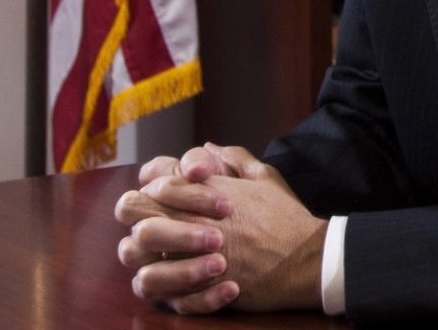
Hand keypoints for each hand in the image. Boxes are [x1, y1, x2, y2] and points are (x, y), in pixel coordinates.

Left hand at [116, 144, 326, 314]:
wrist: (303, 259)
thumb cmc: (285, 216)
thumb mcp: (264, 175)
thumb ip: (233, 157)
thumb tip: (208, 146)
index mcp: (205, 191)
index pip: (154, 178)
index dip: (151, 183)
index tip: (161, 193)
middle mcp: (190, 220)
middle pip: (133, 210)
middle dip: (136, 214)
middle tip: (151, 223)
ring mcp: (189, 256)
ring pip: (134, 255)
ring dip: (141, 254)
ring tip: (158, 256)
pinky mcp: (194, 289)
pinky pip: (156, 291)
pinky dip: (160, 286)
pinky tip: (175, 282)